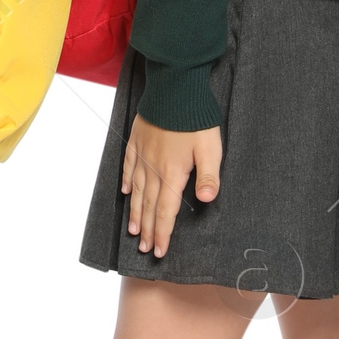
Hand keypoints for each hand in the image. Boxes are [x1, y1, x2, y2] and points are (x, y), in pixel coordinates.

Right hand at [122, 114, 221, 258]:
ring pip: (138, 191)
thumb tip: (206, 200)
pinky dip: (128, 182)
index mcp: (173, 173)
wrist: (173, 87)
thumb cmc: (195, 117)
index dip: (163, 233)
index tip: (159, 251)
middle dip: (148, 230)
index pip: (166, 211)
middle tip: (144, 249)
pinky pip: (129, 167)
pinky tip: (127, 192)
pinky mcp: (137, 141)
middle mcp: (154, 168)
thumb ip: (208, 175)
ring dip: (136, 213)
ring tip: (133, 230)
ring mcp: (143, 154)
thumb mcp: (210, 147)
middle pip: (149, 206)